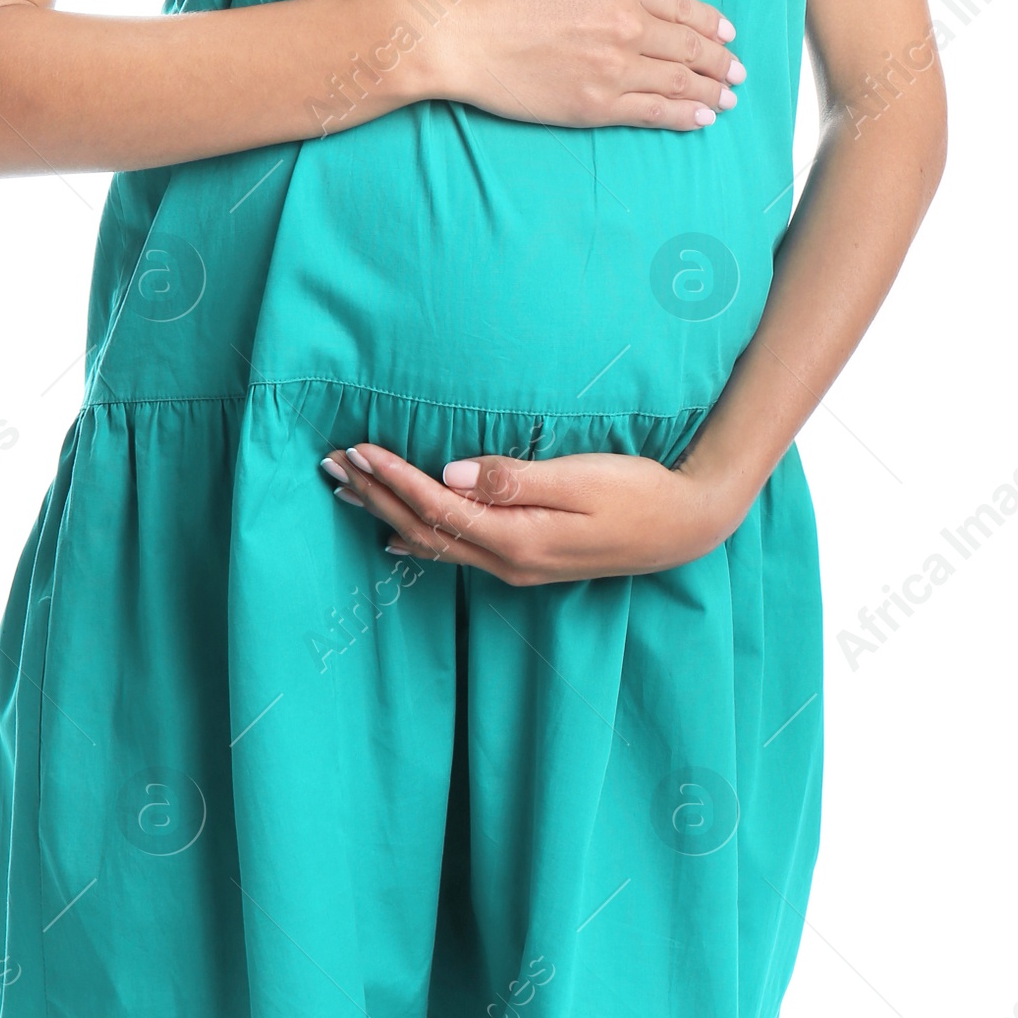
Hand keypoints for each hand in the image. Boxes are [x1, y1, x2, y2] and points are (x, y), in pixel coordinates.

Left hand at [318, 438, 749, 584]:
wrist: (686, 527)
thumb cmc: (639, 493)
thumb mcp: (581, 478)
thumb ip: (515, 478)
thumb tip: (451, 472)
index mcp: (517, 540)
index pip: (436, 507)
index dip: (392, 478)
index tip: (356, 449)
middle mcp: (508, 562)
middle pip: (423, 531)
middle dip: (375, 498)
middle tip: (330, 466)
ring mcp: (517, 568)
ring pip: (434, 544)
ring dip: (387, 516)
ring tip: (348, 493)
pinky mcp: (528, 561)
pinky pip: (456, 552)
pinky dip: (418, 539)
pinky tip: (397, 539)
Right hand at [402, 0, 745, 133]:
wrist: (459, 33)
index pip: (684, 5)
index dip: (711, 24)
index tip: (727, 35)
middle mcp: (628, 23)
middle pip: (690, 47)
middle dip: (720, 61)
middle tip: (737, 72)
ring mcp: (614, 67)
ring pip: (679, 82)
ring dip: (711, 91)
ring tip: (729, 99)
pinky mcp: (596, 105)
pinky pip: (653, 112)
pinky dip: (684, 116)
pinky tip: (702, 118)